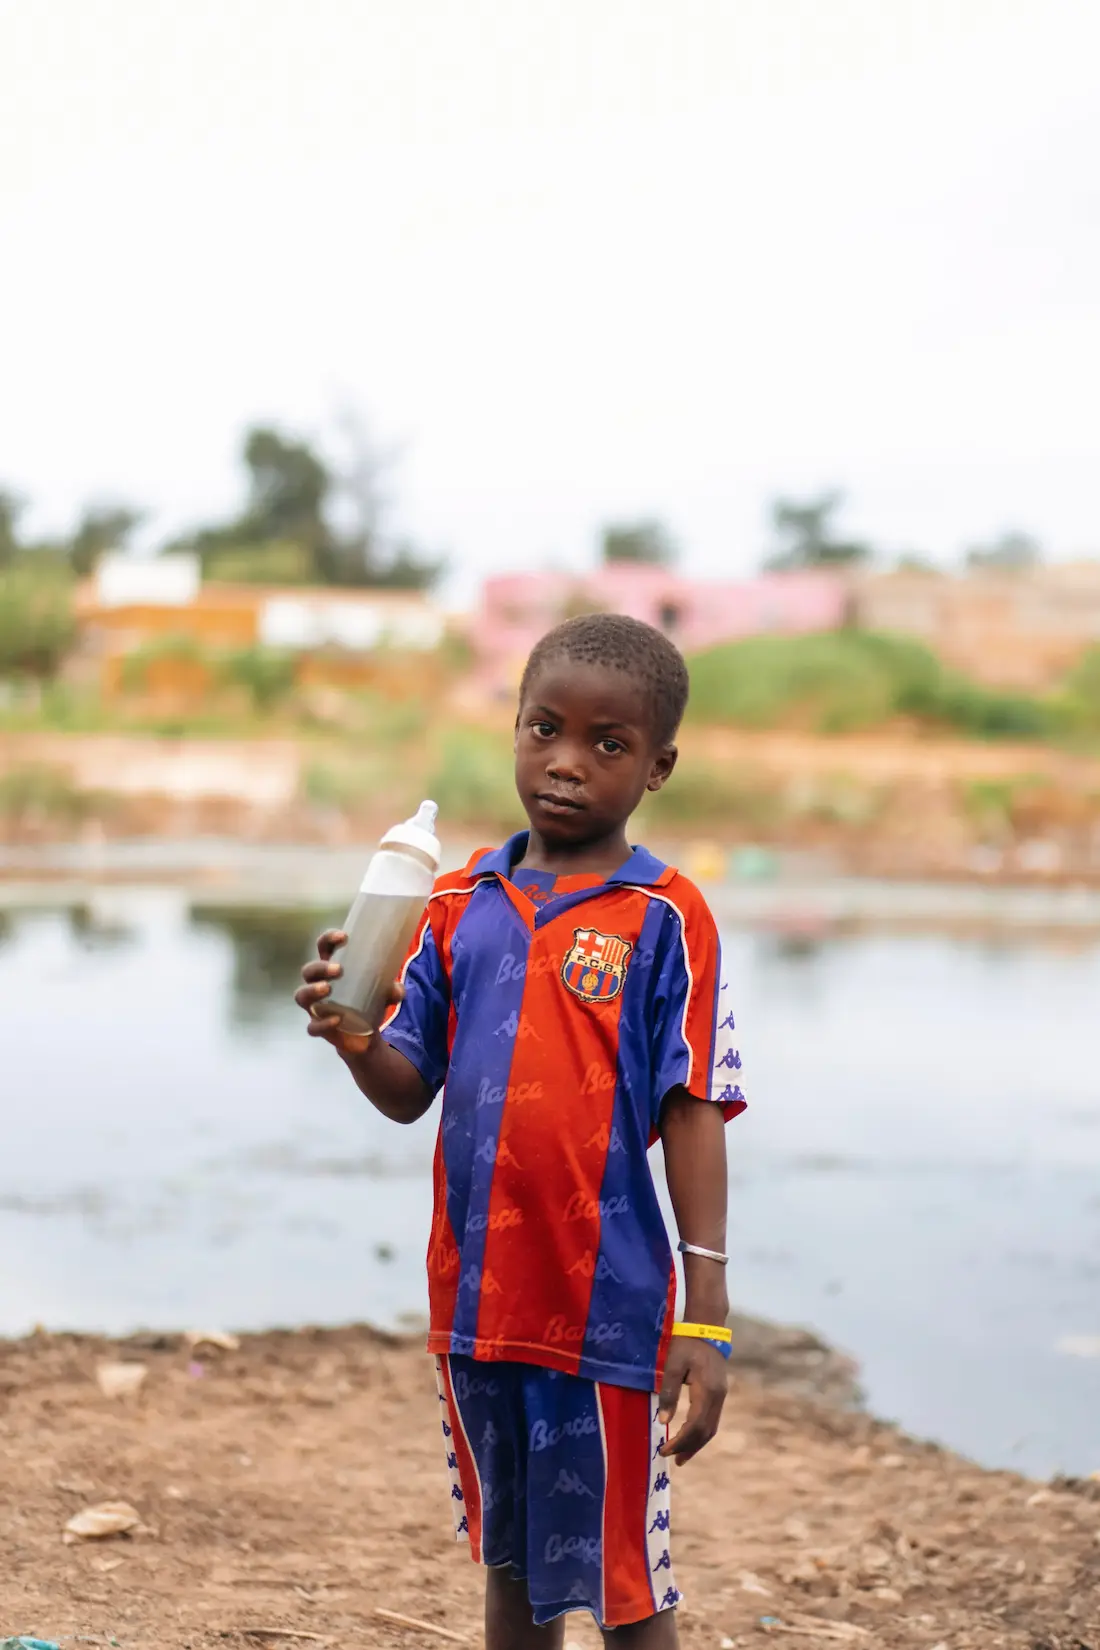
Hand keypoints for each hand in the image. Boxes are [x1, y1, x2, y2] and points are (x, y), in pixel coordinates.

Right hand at [295, 929, 403, 1056]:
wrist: (365, 1035)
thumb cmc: (367, 1002)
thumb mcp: (384, 994)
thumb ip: (392, 990)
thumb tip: (397, 989)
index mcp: (332, 969)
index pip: (323, 947)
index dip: (329, 938)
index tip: (344, 937)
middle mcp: (318, 984)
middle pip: (309, 970)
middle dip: (320, 967)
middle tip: (338, 970)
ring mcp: (315, 1007)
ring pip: (301, 995)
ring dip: (312, 990)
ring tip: (327, 989)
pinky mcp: (319, 1027)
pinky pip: (313, 1026)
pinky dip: (323, 1023)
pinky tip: (337, 1020)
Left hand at [657, 1336, 727, 1464]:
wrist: (706, 1327)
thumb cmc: (685, 1344)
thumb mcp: (671, 1365)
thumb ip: (668, 1393)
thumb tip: (663, 1422)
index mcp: (706, 1390)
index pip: (695, 1425)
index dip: (680, 1442)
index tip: (664, 1450)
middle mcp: (718, 1396)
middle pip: (706, 1432)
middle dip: (689, 1448)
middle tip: (672, 1460)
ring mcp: (721, 1395)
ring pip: (712, 1428)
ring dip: (697, 1444)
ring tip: (681, 1457)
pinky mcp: (719, 1393)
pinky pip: (712, 1419)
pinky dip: (701, 1432)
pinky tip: (690, 1437)